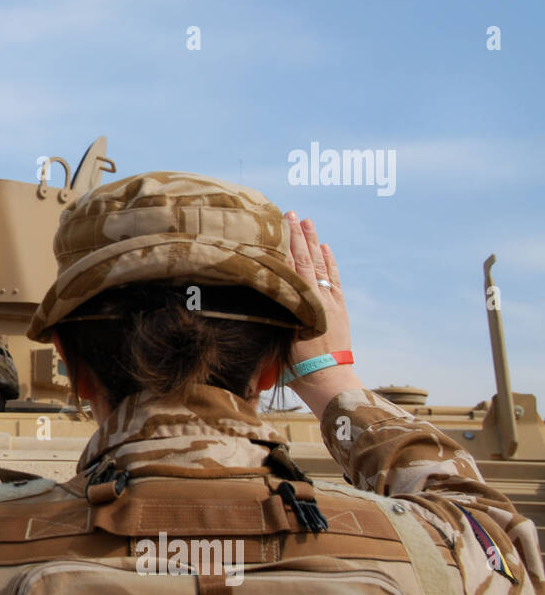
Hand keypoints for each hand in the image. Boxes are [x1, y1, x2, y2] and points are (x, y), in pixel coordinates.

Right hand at [284, 211, 362, 418]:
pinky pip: (333, 279)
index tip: (279, 223)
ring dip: (314, 243)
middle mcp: (315, 298)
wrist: (327, 380)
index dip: (285, 245)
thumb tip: (255, 293)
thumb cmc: (296, 367)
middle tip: (291, 214)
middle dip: (298, 236)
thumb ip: (270, 316)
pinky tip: (326, 248)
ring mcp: (329, 302)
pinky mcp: (338, 309)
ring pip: (320, 266)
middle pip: (305, 260)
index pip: (290, 267)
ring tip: (308, 222)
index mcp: (299, 304)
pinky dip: (330, 263)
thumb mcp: (277, 339)